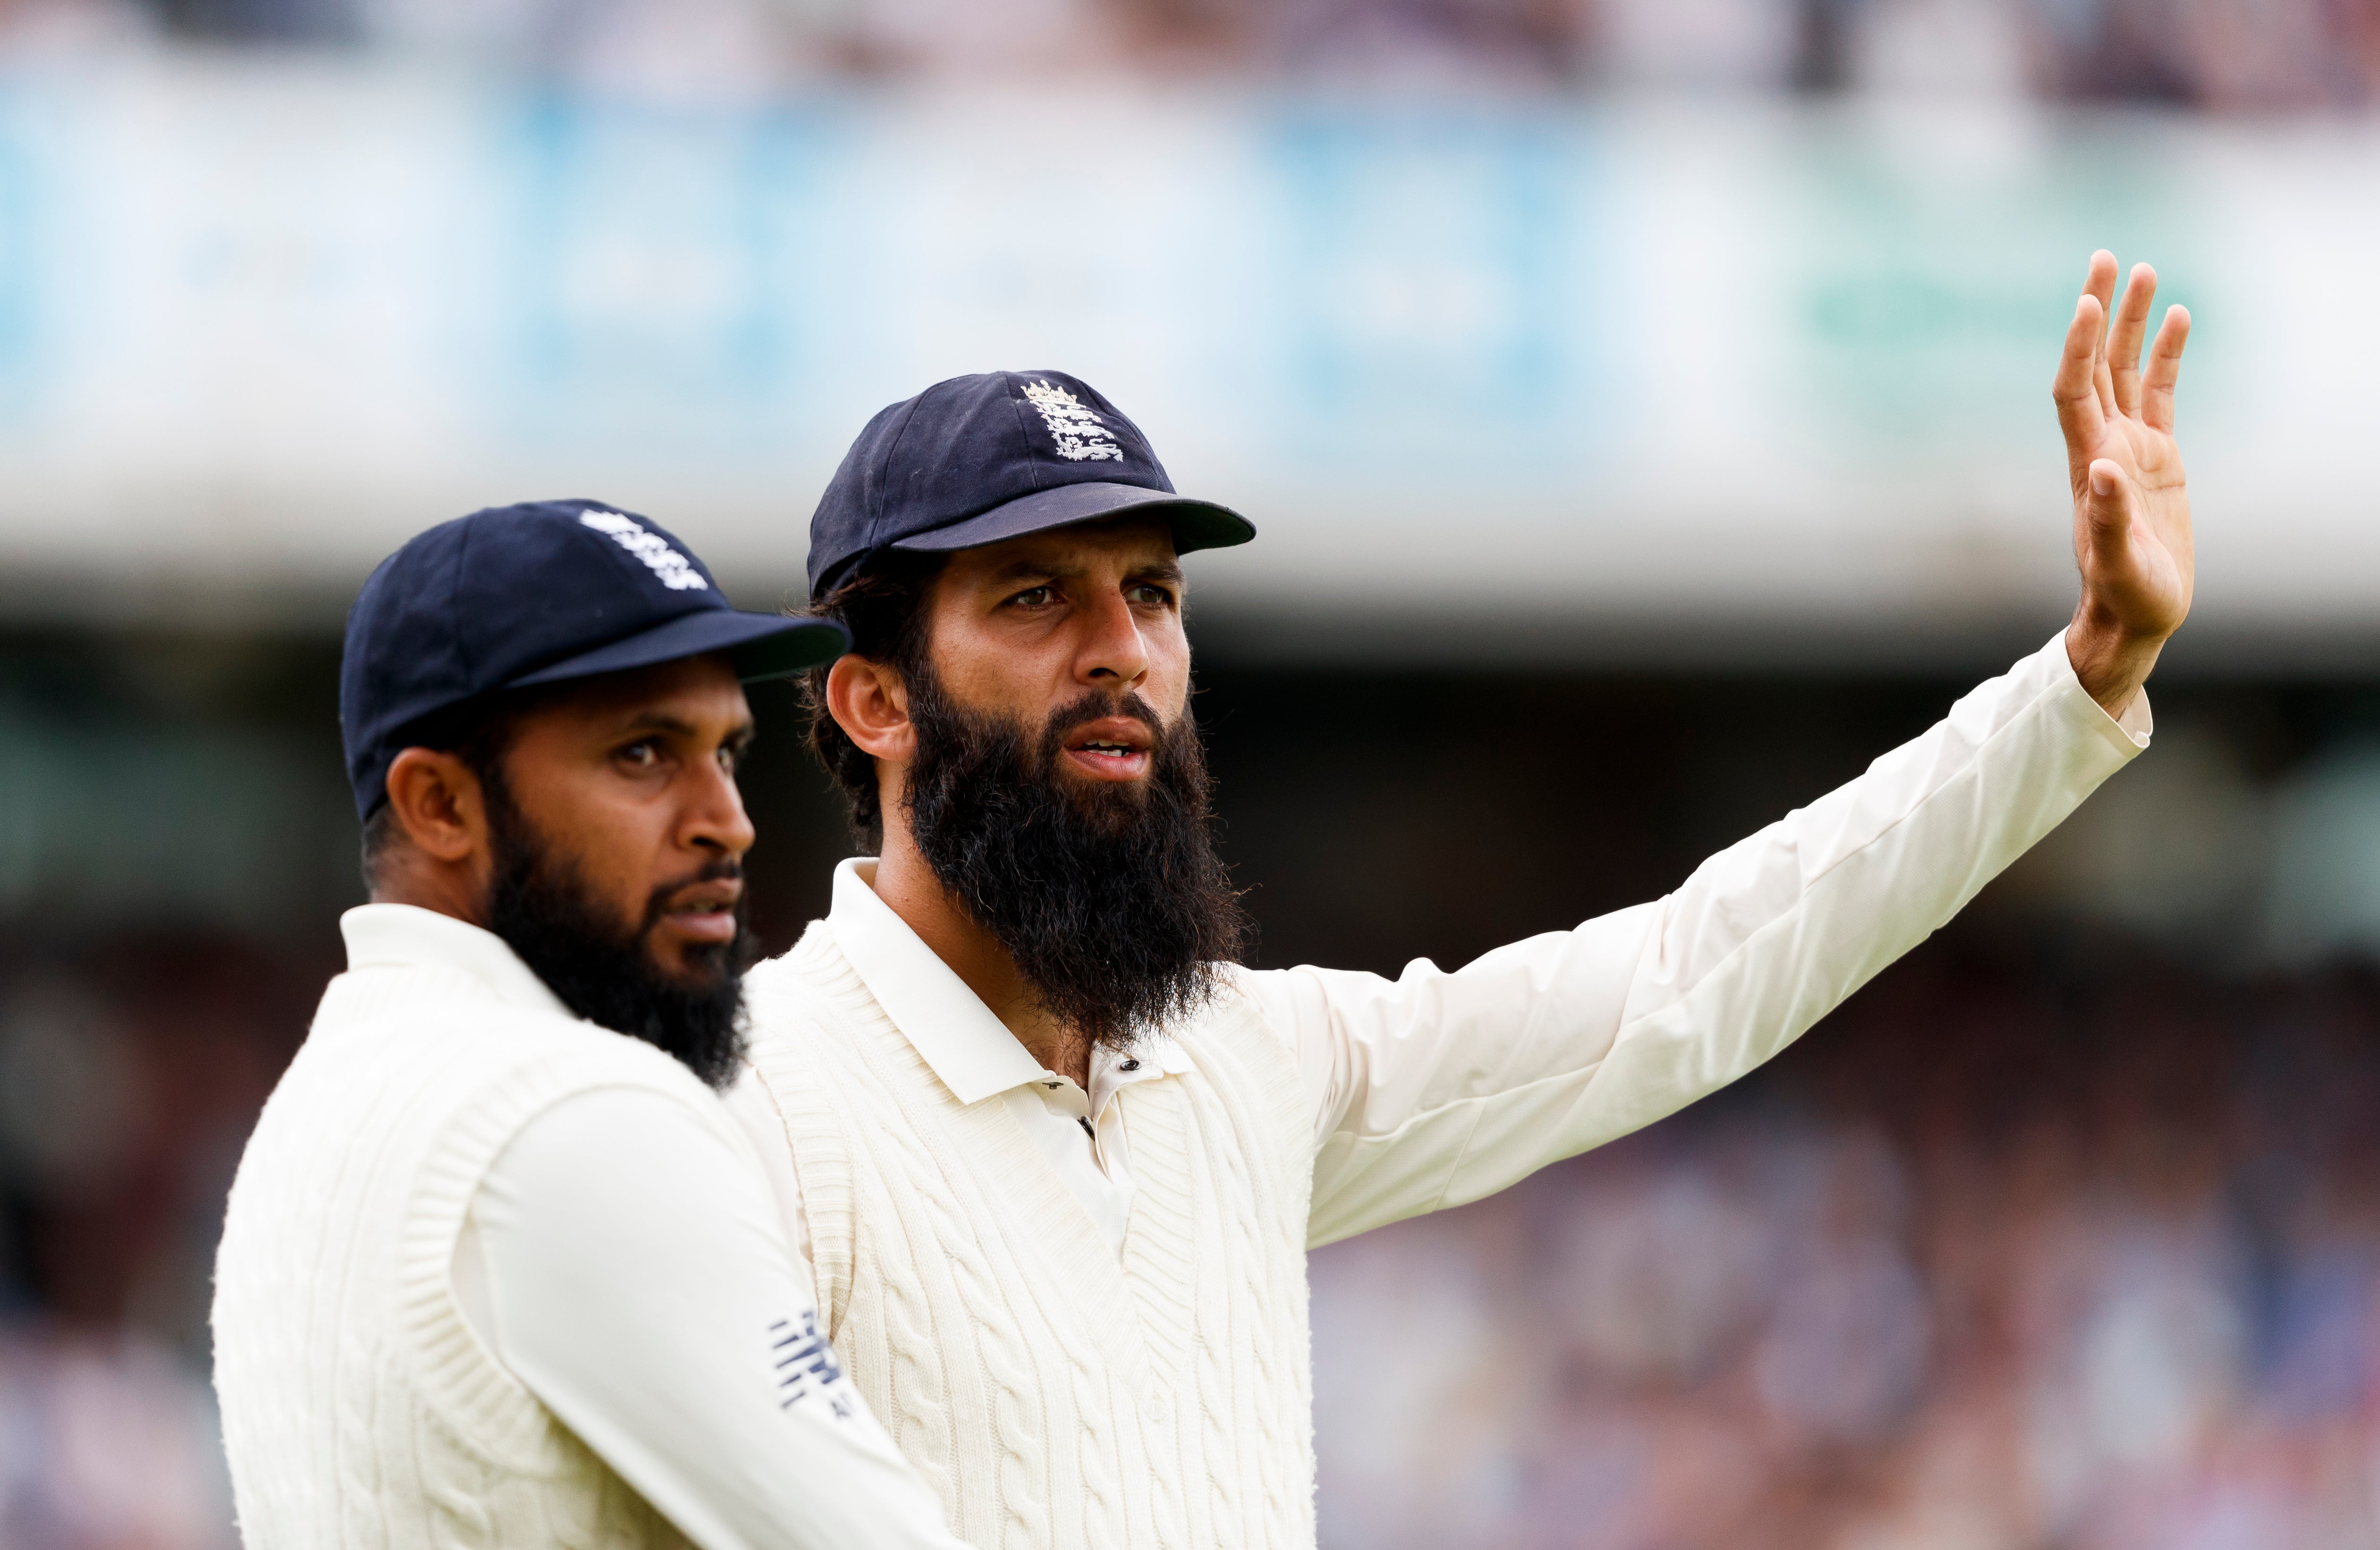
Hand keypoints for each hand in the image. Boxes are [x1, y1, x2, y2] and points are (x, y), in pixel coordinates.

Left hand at [2054, 250, 2192, 717]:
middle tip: (2105, 258)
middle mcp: (2103, 444)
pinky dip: (2166, 355)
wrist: (2134, 612)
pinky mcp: (2158, 455)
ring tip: (2143, 269)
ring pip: (2126, 369)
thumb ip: (2108, 520)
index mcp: (2088, 462)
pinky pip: (2161, 392)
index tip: (2082, 303)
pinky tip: (2178, 317)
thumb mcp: (2116, 563)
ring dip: (2131, 322)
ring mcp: (2130, 445)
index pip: (2074, 390)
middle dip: (2099, 312)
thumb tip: (2104, 472)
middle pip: (2095, 364)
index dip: (2076, 348)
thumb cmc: (2123, 593)